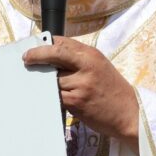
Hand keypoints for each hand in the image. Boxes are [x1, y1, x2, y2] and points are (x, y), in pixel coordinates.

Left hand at [23, 36, 138, 147]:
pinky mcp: (76, 101)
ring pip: (52, 79)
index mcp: (91, 55)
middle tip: (26, 59)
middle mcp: (86, 66)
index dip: (46, 44)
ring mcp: (81, 84)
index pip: (63, 42)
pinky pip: (56, 96)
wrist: (129, 113)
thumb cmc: (111, 90)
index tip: (34, 48)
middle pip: (55, 55)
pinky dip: (50, 97)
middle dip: (37, 56)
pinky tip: (49, 99)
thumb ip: (78, 60)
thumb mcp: (99, 67)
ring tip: (41, 86)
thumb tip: (50, 58)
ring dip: (45, 83)